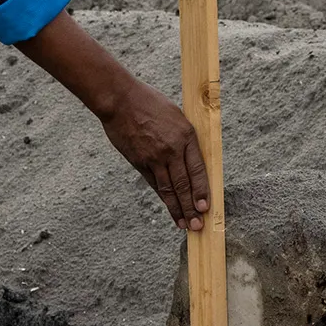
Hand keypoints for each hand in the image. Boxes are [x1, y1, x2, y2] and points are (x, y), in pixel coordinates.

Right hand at [17, 13, 211, 229]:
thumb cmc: (149, 103)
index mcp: (186, 135)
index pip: (198, 169)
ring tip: (184, 225)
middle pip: (183, 184)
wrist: (120, 100)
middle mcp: (171, 149)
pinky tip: (169, 208)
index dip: (202, 190)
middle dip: (191, 208)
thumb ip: (185, 137)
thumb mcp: (176, 115)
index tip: (206, 207)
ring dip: (177, 209)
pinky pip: (154, 184)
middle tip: (198, 226)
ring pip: (168, 189)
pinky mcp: (139, 162)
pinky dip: (162, 198)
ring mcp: (154, 157)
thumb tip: (193, 157)